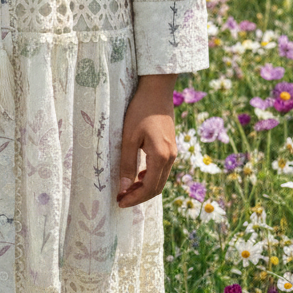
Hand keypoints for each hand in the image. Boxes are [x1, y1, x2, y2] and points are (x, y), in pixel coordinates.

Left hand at [117, 73, 177, 208]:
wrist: (157, 90)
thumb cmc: (140, 110)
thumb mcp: (129, 137)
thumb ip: (128, 163)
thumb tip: (125, 187)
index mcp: (161, 156)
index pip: (149, 188)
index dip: (135, 198)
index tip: (120, 202)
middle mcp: (170, 157)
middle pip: (157, 187)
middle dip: (139, 196)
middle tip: (121, 199)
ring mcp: (172, 152)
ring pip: (160, 179)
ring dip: (145, 188)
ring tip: (127, 190)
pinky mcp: (170, 147)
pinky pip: (162, 170)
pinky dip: (150, 177)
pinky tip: (137, 176)